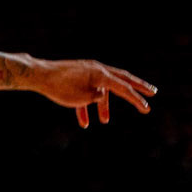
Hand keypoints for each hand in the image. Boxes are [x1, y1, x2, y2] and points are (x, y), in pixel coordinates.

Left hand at [28, 57, 155, 127]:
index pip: (124, 87)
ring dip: (103, 106)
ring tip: (104, 121)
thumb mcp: (81, 97)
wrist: (38, 75)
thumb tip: (102, 95)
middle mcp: (97, 69)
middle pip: (122, 79)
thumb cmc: (59, 87)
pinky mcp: (78, 75)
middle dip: (137, 88)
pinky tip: (83, 122)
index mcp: (100, 73)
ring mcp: (88, 71)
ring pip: (102, 89)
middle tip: (153, 92)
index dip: (137, 99)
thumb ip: (96, 97)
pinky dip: (87, 105)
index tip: (147, 109)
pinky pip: (88, 91)